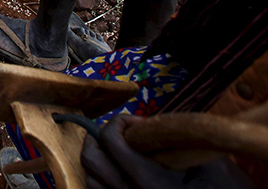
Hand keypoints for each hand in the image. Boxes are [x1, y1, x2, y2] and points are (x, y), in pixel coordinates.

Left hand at [81, 115, 252, 188]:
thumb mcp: (212, 164)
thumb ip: (180, 141)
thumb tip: (154, 124)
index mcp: (150, 182)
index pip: (112, 141)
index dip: (118, 122)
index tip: (135, 122)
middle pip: (92, 159)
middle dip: (99, 137)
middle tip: (119, 131)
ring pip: (91, 178)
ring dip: (98, 158)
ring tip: (116, 149)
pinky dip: (101, 178)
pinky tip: (117, 170)